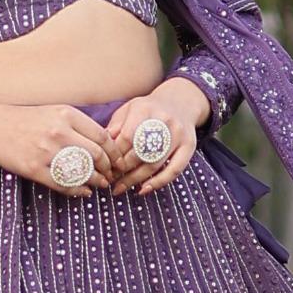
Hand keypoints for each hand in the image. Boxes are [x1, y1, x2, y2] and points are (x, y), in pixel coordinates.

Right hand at [0, 99, 121, 197]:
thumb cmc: (28, 120)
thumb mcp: (55, 112)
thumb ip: (79, 125)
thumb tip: (106, 143)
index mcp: (67, 115)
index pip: (102, 136)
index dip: (115, 153)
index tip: (119, 161)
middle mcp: (58, 132)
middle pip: (96, 155)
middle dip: (109, 169)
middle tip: (112, 175)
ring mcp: (46, 151)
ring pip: (82, 171)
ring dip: (96, 181)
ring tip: (100, 184)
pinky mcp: (34, 168)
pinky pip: (63, 184)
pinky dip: (77, 191)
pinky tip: (84, 191)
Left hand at [103, 79, 204, 196]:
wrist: (181, 102)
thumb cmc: (148, 109)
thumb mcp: (129, 109)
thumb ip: (115, 127)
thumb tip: (103, 148)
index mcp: (145, 109)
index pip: (127, 138)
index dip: (115, 155)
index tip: (105, 166)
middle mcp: (164, 120)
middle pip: (140, 152)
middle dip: (122, 169)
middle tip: (110, 179)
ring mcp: (178, 134)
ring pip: (154, 164)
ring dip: (135, 180)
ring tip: (120, 188)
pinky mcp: (189, 146)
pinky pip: (174, 170)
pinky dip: (158, 183)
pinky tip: (143, 190)